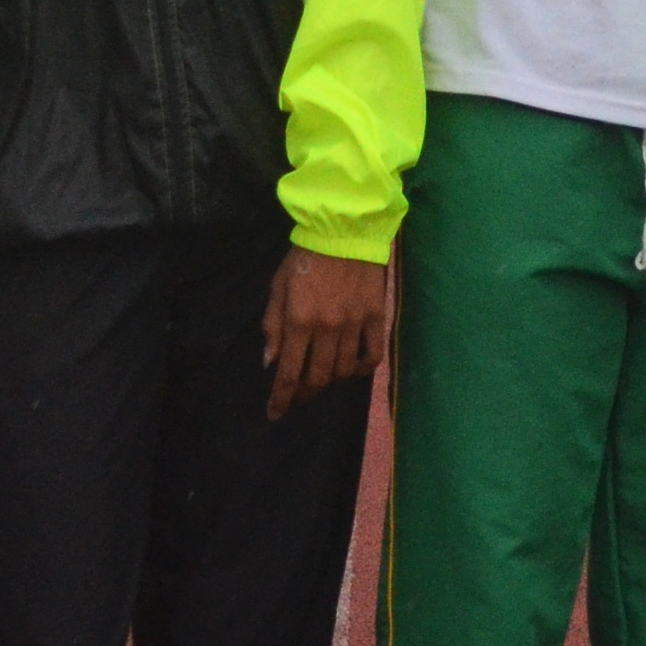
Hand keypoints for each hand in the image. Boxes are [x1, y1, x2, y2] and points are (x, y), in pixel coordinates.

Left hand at [264, 244, 389, 417]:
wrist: (344, 231)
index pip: (290, 373)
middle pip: (317, 378)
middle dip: (304, 396)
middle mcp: (327, 329)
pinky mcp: (375, 317)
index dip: (281, 399)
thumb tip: (270, 362)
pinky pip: (372, 354)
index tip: (275, 414)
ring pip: (343, 371)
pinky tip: (353, 370)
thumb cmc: (305, 259)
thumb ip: (273, 326)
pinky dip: (362, 369)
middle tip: (297, 400)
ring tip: (321, 382)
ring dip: (330, 383)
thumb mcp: (277, 287)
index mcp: (299, 321)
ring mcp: (354, 324)